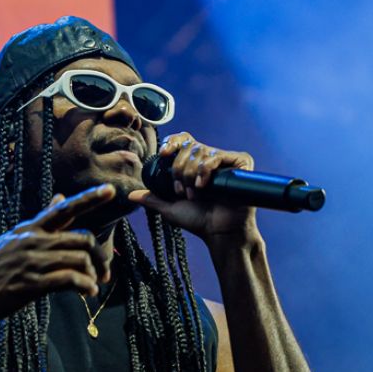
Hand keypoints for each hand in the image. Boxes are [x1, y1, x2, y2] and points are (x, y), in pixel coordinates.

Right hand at [0, 184, 117, 324]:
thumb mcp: (14, 239)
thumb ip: (40, 221)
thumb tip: (60, 197)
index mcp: (30, 229)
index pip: (64, 209)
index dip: (89, 199)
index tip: (111, 191)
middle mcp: (32, 241)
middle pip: (82, 239)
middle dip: (100, 257)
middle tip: (105, 272)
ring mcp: (31, 261)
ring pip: (79, 259)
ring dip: (93, 274)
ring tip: (93, 285)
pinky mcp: (31, 283)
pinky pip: (69, 280)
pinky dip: (84, 286)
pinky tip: (88, 293)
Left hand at [128, 133, 259, 241]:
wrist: (219, 231)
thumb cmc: (198, 220)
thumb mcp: (170, 208)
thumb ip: (153, 199)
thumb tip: (131, 195)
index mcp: (195, 163)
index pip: (183, 140)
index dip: (172, 142)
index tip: (163, 154)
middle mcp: (210, 158)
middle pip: (188, 146)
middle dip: (180, 169)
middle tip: (182, 190)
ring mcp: (225, 160)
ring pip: (200, 151)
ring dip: (191, 174)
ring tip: (194, 193)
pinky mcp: (241, 162)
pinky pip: (217, 155)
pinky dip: (205, 170)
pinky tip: (203, 185)